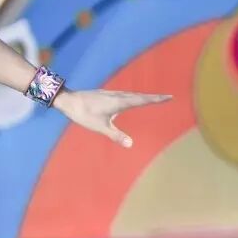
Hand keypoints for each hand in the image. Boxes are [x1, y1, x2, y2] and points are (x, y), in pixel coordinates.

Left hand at [52, 90, 171, 147]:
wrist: (68, 101)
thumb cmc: (84, 114)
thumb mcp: (100, 127)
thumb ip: (115, 135)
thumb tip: (130, 144)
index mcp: (118, 102)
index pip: (141, 100)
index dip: (156, 99)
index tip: (169, 97)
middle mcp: (116, 95)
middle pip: (138, 96)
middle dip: (153, 97)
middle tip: (166, 97)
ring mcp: (110, 93)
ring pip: (130, 94)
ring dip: (142, 96)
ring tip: (151, 98)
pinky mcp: (104, 94)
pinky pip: (123, 94)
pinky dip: (132, 96)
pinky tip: (128, 98)